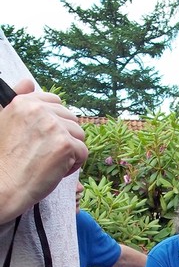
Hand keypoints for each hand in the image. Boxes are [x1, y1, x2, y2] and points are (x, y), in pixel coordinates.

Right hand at [0, 79, 87, 221]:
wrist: (4, 184)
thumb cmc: (5, 159)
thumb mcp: (5, 121)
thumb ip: (19, 98)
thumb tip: (28, 81)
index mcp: (24, 102)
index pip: (55, 101)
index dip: (55, 122)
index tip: (44, 138)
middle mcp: (39, 110)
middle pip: (70, 118)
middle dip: (64, 137)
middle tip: (45, 154)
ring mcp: (53, 126)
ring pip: (79, 134)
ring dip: (71, 151)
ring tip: (52, 162)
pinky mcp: (65, 144)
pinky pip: (83, 151)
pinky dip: (74, 164)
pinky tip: (58, 170)